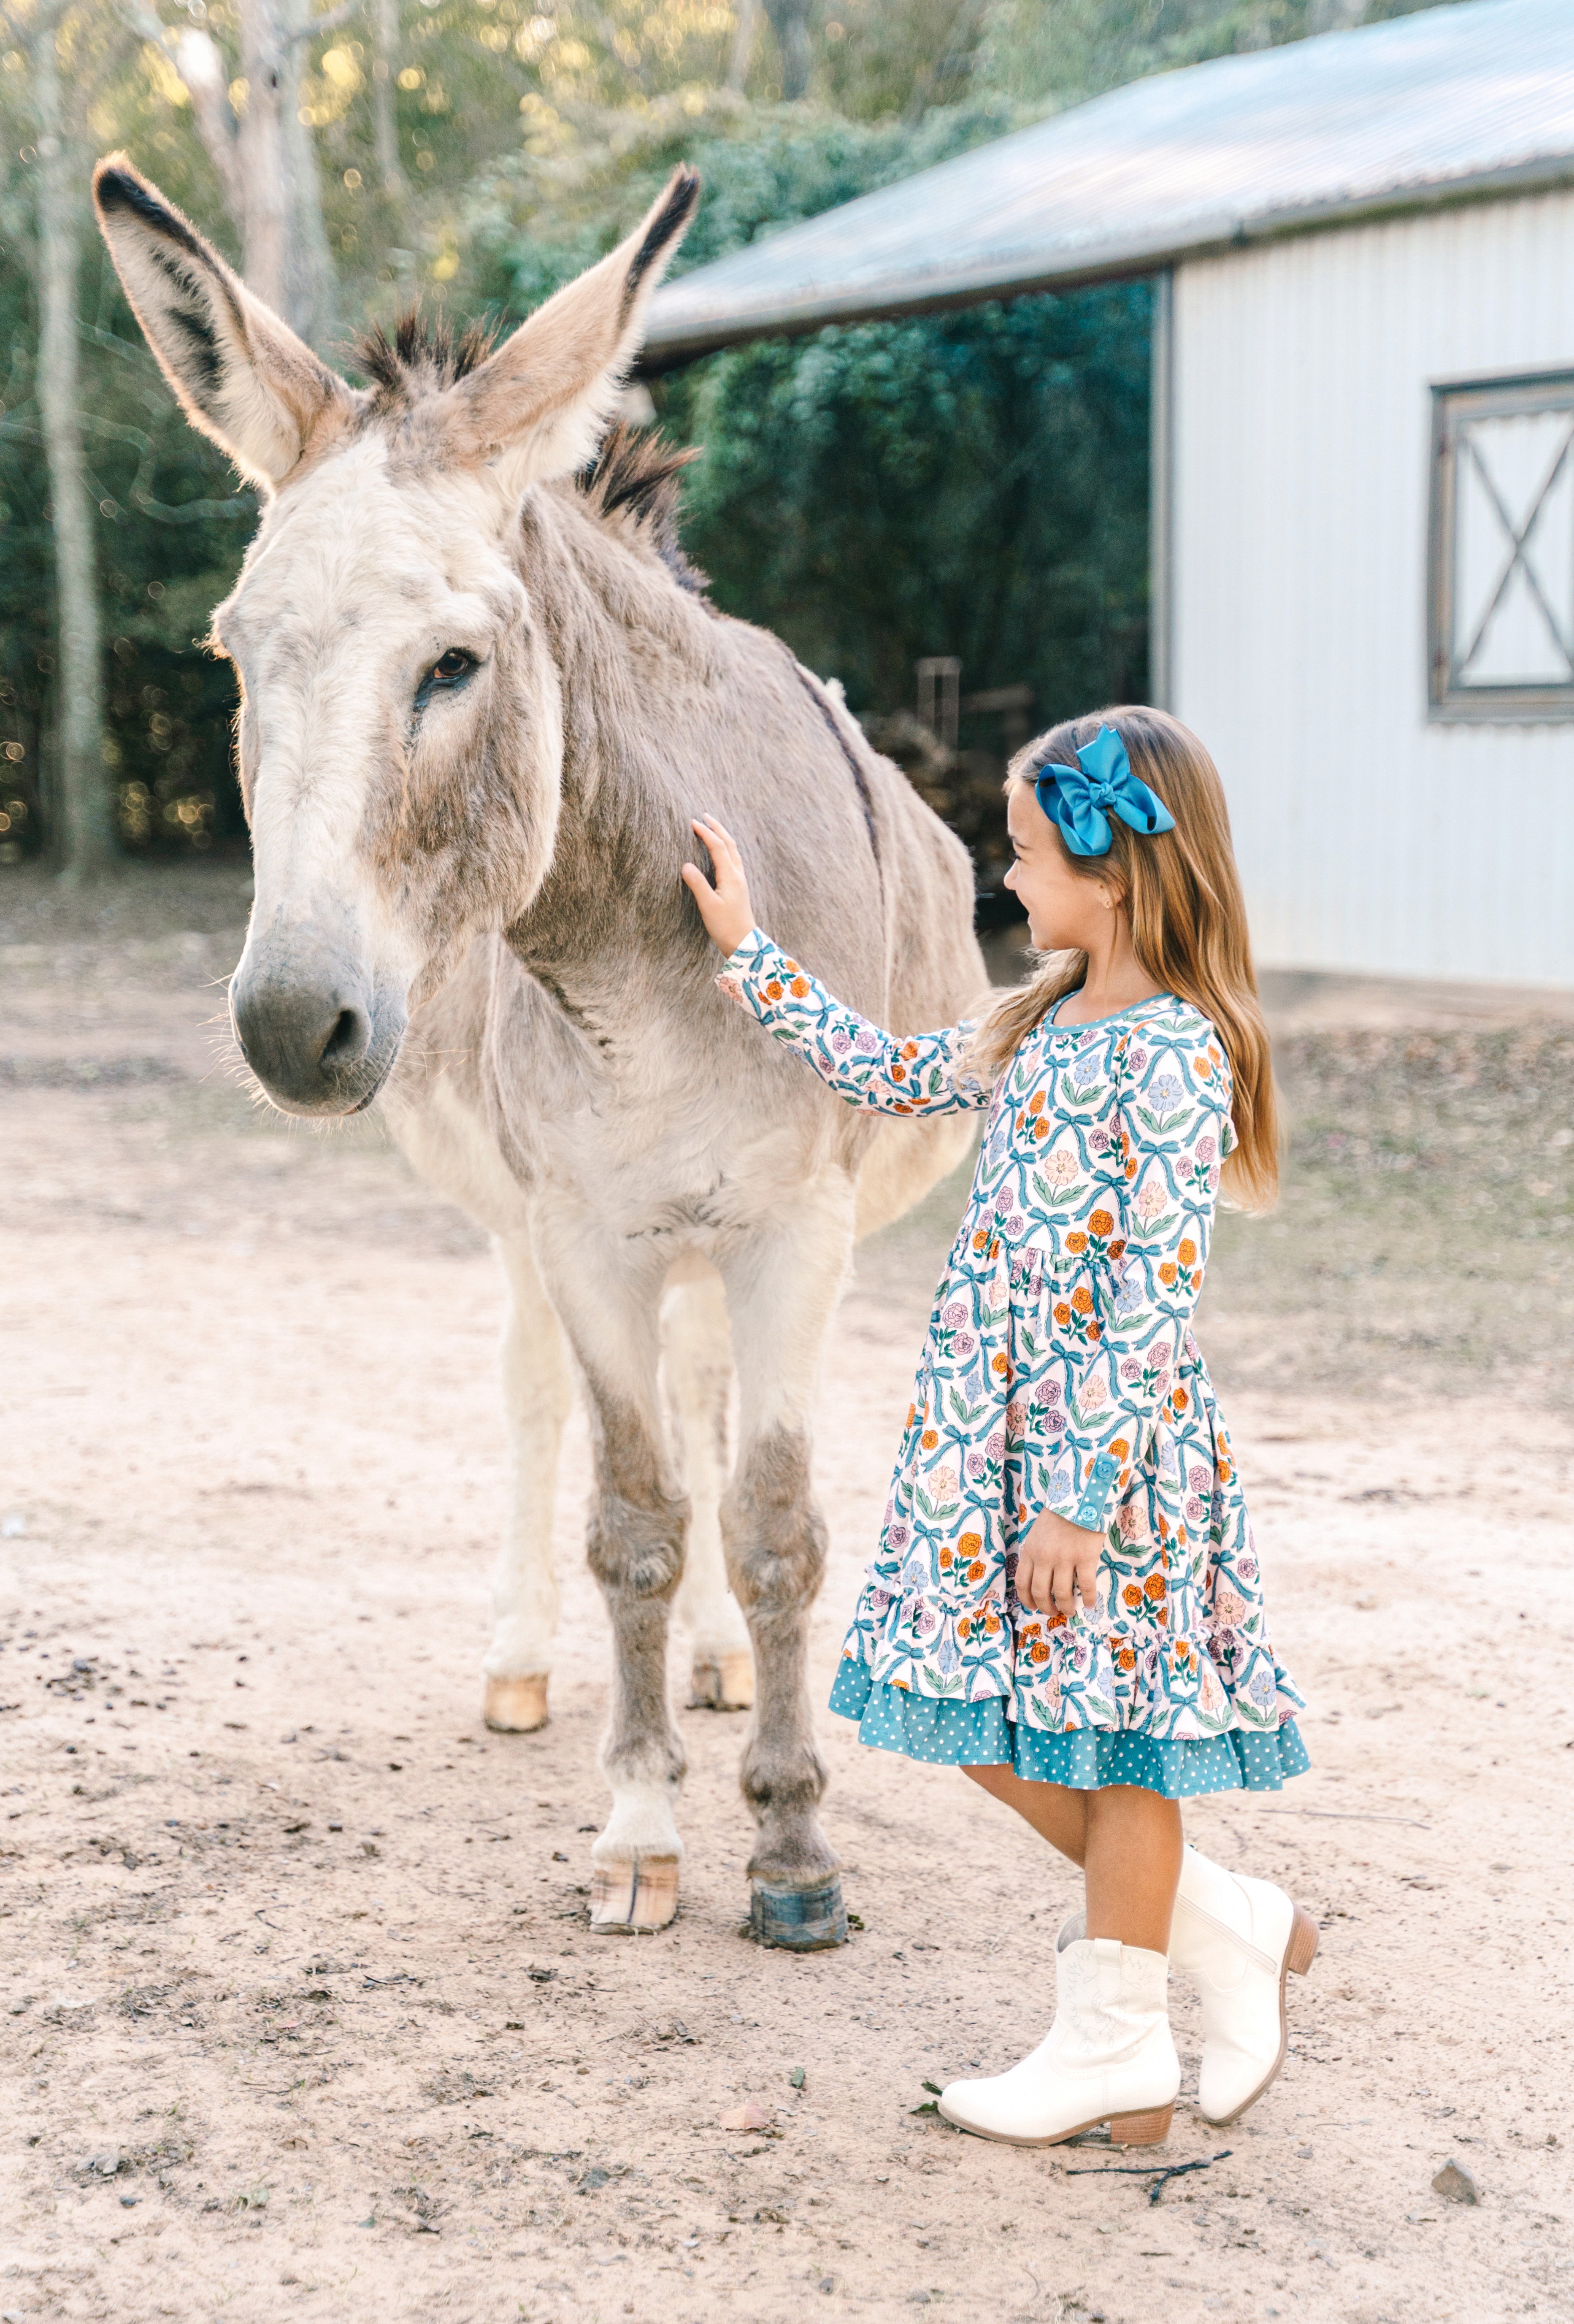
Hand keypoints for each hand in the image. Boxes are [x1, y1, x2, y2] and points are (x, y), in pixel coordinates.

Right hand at [681, 814, 755, 956]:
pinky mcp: (739, 888)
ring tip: (712, 829)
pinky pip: (733, 861)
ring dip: (723, 837)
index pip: (718, 847)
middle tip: (705, 816)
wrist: (744, 944)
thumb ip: (697, 884)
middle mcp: (738, 875)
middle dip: (718, 828)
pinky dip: (726, 849)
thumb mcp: (708, 906)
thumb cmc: (726, 927)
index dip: (706, 833)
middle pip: (730, 844)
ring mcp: (740, 881)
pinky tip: (721, 853)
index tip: (693, 822)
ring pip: (733, 851)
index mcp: (731, 876)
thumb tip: (685, 865)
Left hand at [1015, 1507, 1103, 1620]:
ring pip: (1062, 1593)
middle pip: (1040, 1592)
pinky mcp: (1085, 1557)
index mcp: (1030, 1551)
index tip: (1033, 1608)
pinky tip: (1089, 1604)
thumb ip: (1035, 1554)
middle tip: (1053, 1613)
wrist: (1079, 1498)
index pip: (1022, 1583)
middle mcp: (1044, 1557)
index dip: (1027, 1600)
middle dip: (1046, 1607)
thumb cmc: (1058, 1517)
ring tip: (1070, 1611)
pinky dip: (1087, 1598)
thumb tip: (1037, 1579)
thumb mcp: (1037, 1534)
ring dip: (1066, 1607)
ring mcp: (1065, 1558)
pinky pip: (1086, 1585)